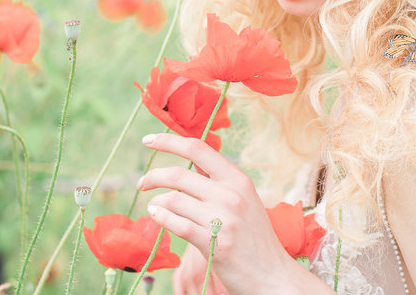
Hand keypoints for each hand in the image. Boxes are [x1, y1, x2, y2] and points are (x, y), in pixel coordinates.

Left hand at [136, 133, 292, 294]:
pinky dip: (160, 217)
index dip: (169, 141)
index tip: (149, 140)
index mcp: (238, 178)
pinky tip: (156, 215)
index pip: (198, 148)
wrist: (273, 275)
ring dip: (156, 201)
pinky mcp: (215, 244)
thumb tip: (189, 164)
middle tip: (142, 183)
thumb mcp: (245, 199)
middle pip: (179, 174)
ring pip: (174, 199)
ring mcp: (223, 219)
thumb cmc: (255, 237)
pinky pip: (177, 224)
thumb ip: (218, 181)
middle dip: (153, 176)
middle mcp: (231, 194)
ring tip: (153, 206)